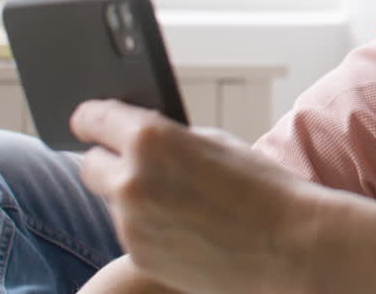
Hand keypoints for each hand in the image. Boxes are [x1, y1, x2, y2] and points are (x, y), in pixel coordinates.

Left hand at [71, 99, 323, 293]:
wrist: (289, 247)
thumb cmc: (263, 189)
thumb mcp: (216, 143)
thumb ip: (170, 140)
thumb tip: (141, 143)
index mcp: (150, 139)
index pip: (92, 119)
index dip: (89, 119)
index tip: (86, 122)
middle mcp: (131, 179)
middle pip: (90, 165)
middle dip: (110, 162)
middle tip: (137, 166)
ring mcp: (130, 223)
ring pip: (113, 202)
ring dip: (134, 198)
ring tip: (182, 204)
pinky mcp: (138, 255)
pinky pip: (131, 232)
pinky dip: (148, 228)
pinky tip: (186, 228)